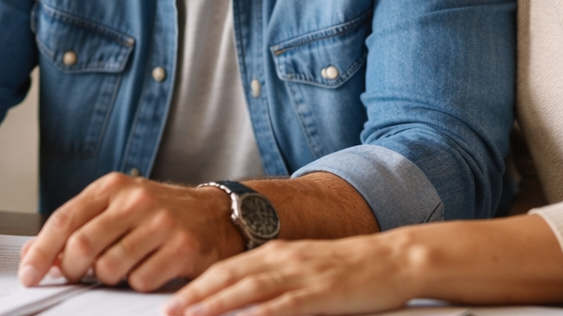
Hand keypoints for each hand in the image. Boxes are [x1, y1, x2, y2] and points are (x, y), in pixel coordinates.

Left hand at [17, 172, 243, 290]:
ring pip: (109, 268)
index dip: (41, 251)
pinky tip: (149, 269)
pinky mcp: (182, 247)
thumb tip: (32, 253)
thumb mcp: (115, 208)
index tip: (30, 274)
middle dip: (72, 271)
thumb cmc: (158, 214)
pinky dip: (138, 283)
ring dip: (108, 278)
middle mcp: (135, 200)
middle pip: (82, 247)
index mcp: (112, 187)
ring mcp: (160, 222)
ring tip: (121, 268)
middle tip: (77, 277)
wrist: (213, 214)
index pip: (64, 220)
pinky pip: (141, 281)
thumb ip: (76, 227)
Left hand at [165, 234, 416, 315]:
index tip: (173, 302)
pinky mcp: (320, 293)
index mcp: (276, 252)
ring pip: (249, 290)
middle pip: (229, 278)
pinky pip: (284, 305)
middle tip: (169, 311)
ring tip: (193, 315)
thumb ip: (274, 277)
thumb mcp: (304, 265)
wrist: (392, 258)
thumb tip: (242, 295)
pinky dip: (261, 314)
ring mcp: (300, 275)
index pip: (226, 268)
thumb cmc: (350, 267)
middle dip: (195, 296)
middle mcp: (282, 259)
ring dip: (217, 304)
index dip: (196, 285)